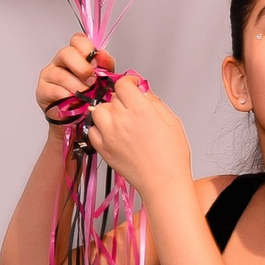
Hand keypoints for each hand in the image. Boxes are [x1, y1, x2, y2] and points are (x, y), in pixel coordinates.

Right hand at [36, 33, 111, 122]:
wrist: (79, 120)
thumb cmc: (89, 97)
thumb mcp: (102, 79)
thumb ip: (104, 66)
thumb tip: (103, 55)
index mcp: (76, 55)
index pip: (78, 40)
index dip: (87, 48)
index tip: (96, 62)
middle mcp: (61, 61)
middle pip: (67, 53)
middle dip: (82, 68)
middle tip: (92, 81)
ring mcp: (49, 74)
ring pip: (60, 74)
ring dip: (76, 86)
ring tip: (86, 96)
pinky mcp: (42, 90)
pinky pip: (53, 90)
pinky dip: (66, 96)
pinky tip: (73, 101)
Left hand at [85, 74, 192, 196]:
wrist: (163, 183)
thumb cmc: (172, 156)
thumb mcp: (171, 121)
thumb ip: (154, 101)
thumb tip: (142, 90)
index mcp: (141, 110)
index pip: (123, 84)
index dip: (128, 82)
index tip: (133, 86)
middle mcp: (122, 120)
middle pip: (112, 97)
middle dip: (122, 99)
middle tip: (132, 108)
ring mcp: (109, 135)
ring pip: (98, 111)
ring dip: (108, 111)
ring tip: (120, 120)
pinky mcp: (103, 149)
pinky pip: (92, 130)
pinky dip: (99, 128)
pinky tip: (112, 132)